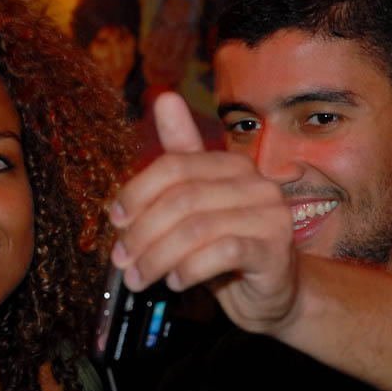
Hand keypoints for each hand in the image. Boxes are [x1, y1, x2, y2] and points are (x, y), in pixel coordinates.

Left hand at [110, 92, 298, 332]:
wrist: (270, 292)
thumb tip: (164, 97)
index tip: (115, 220)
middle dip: (142, 232)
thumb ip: (177, 160)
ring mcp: (271, 216)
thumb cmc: (224, 245)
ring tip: (139, 277)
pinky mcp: (276, 251)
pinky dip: (189, 269)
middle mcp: (256, 183)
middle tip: (121, 260)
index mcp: (231, 165)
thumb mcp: (194, 204)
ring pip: (197, 229)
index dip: (137, 192)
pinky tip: (175, 282)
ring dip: (157, 257)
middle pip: (181, 199)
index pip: (173, 165)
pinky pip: (222, 253)